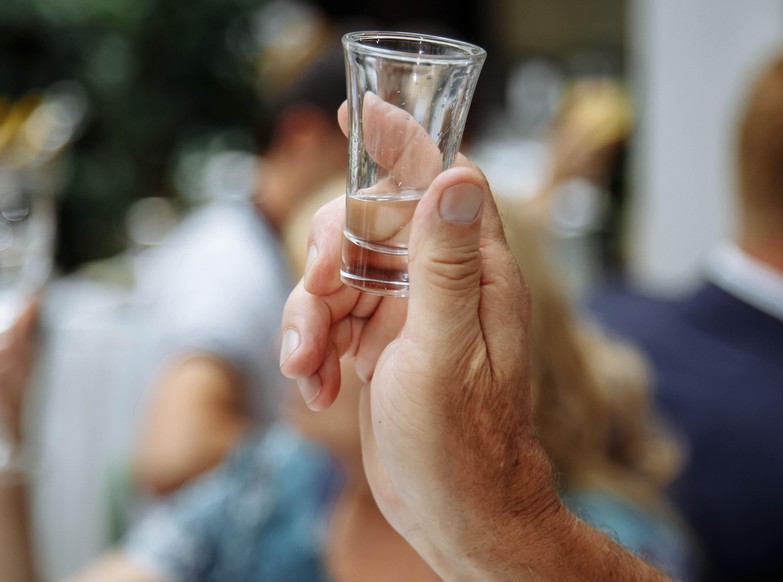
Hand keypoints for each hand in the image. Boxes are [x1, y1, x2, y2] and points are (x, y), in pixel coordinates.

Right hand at [280, 101, 560, 577]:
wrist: (455, 513)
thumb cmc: (461, 442)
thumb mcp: (446, 351)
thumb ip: (447, 264)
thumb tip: (455, 176)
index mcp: (473, 273)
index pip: (442, 180)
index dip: (404, 143)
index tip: (363, 112)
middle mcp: (441, 283)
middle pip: (369, 225)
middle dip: (329, 256)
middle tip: (318, 296)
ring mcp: (406, 314)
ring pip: (339, 277)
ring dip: (309, 317)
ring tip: (309, 369)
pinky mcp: (380, 345)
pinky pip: (331, 321)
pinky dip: (313, 349)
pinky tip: (320, 390)